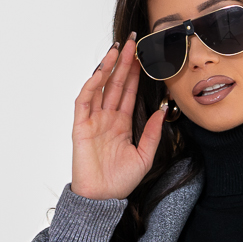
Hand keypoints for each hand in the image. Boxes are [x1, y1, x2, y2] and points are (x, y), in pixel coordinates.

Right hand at [71, 35, 165, 200]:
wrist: (102, 199)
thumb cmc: (120, 182)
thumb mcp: (144, 156)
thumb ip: (153, 133)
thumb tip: (162, 110)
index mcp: (121, 124)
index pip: (128, 93)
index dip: (135, 74)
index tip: (143, 56)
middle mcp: (107, 119)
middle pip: (115, 84)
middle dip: (123, 63)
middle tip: (131, 42)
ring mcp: (93, 120)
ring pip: (100, 87)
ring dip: (107, 67)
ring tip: (117, 49)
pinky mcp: (81, 126)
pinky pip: (85, 100)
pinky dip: (92, 84)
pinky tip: (101, 71)